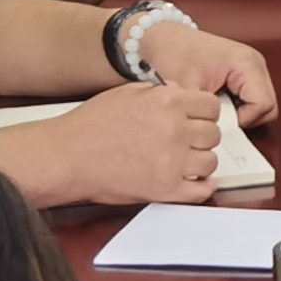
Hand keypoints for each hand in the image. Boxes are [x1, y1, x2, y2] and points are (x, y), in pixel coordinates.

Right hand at [0, 80, 225, 207]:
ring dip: (200, 160)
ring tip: (183, 159)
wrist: (67, 157)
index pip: (212, 106)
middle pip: (213, 134)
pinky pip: (203, 190)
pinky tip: (193, 179)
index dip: (204, 113)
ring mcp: (172, 162)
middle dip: (201, 136)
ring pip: (211, 161)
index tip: (197, 119)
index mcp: (167, 102)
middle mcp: (174, 130)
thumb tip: (183, 93)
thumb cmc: (91, 125)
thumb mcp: (128, 93)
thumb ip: (161, 91)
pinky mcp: (165, 189)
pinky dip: (202, 186)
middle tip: (186, 140)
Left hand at [140, 24, 275, 124]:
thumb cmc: (174, 55)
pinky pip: (254, 98)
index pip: (263, 105)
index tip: (219, 120)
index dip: (244, 120)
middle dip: (245, 118)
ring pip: (263, 104)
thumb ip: (203, 113)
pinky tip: (218, 103)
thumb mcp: (185, 88)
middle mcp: (256, 63)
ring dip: (242, 113)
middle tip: (218, 116)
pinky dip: (239, 106)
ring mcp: (254, 66)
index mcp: (246, 63)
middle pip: (268, 106)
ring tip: (216, 108)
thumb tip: (213, 133)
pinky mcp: (247, 71)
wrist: (163, 38)